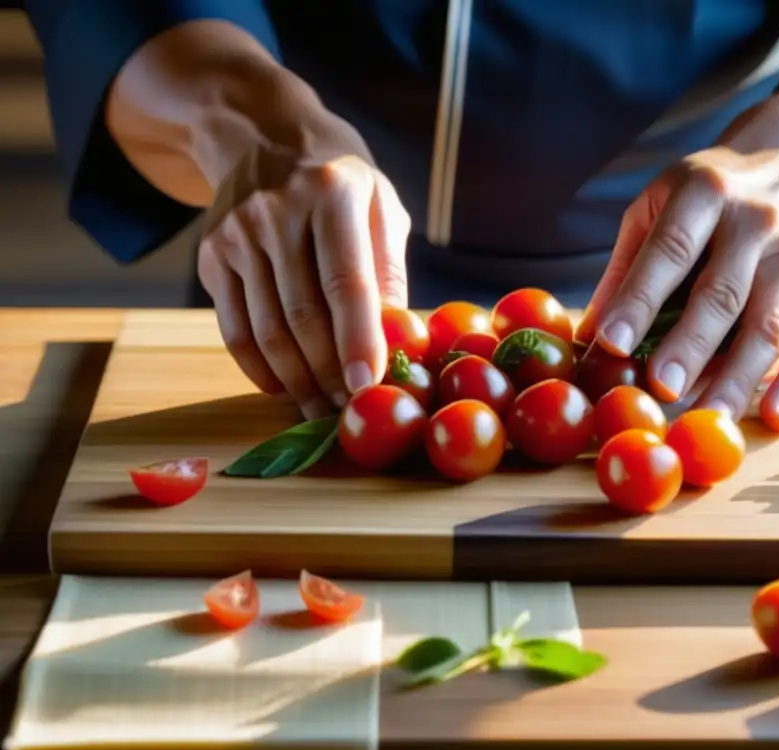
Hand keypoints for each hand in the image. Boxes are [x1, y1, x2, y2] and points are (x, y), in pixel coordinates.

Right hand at [197, 124, 410, 419]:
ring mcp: (237, 233)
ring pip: (267, 331)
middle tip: (351, 412)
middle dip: (329, 375)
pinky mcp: (211, 255)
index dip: (358, 339)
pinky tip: (285, 389)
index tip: (367, 385)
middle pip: (303, 316)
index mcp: (333, 192)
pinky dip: (260, 370)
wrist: (262, 136)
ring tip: (322, 411)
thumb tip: (397, 338)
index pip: (346, 281)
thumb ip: (389, 269)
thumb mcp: (381, 205)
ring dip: (297, 383)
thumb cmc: (340, 181)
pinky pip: (235, 330)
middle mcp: (278, 211)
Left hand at [577, 146, 778, 429]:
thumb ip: (625, 269)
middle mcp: (756, 222)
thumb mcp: (656, 207)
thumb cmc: (705, 196)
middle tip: (662, 389)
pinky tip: (776, 418)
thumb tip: (589, 339)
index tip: (611, 343)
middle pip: (723, 293)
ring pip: (769, 325)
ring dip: (738, 377)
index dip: (640, 298)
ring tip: (709, 419)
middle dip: (691, 345)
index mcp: (705, 192)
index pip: (671, 250)